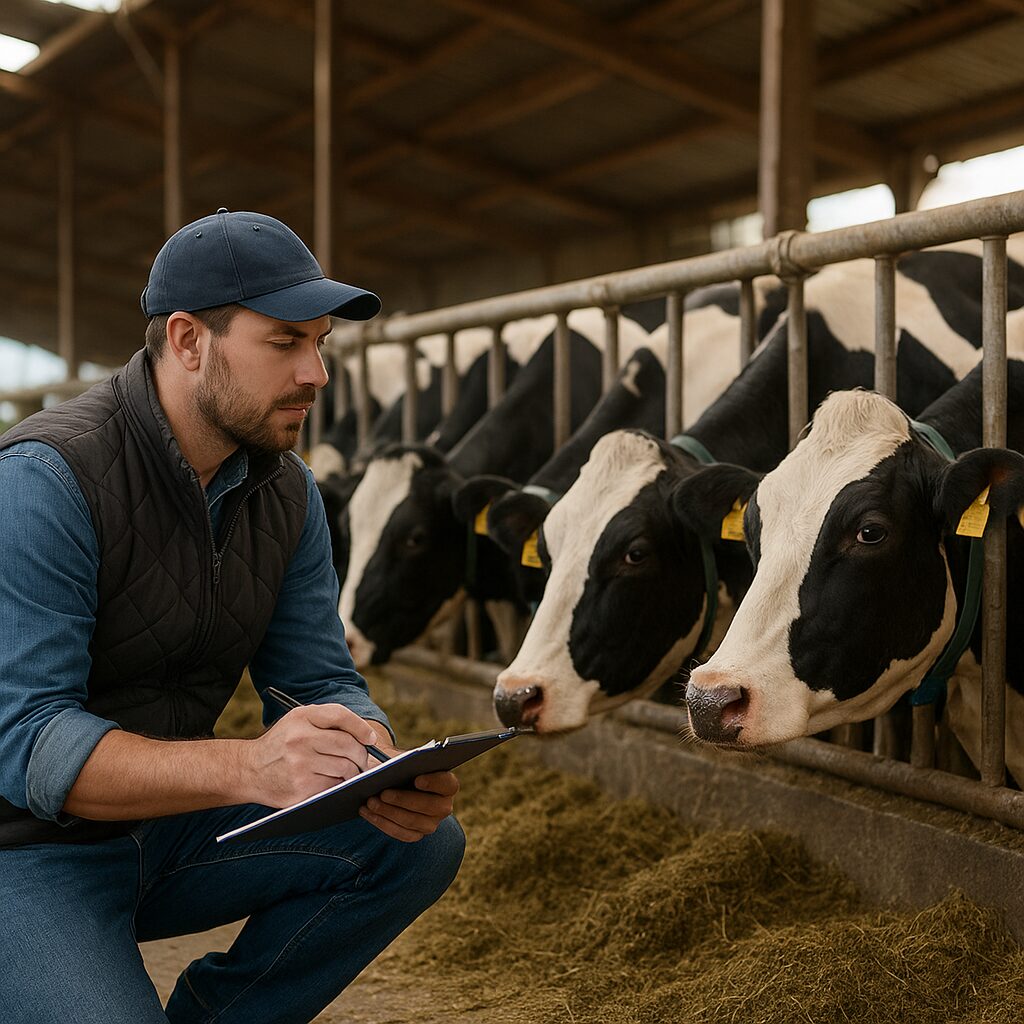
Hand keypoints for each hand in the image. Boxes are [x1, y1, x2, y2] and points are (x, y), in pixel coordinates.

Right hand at [242, 703, 379, 806]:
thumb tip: (366, 736)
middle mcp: (300, 739)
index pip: (340, 716)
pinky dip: (339, 785)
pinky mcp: (300, 788)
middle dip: (362, 755)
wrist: (249, 770)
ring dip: (353, 772)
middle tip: (364, 761)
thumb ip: (328, 721)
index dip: (361, 727)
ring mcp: (300, 765)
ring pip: (345, 768)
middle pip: (348, 745)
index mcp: (301, 717)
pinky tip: (334, 782)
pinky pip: (334, 786)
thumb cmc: (281, 743)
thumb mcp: (298, 721)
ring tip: (350, 772)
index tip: (370, 738)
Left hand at [359, 770, 460, 841]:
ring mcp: (431, 823)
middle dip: (404, 800)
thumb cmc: (402, 767)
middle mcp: (444, 806)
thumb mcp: (404, 760)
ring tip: (370, 802)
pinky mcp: (416, 834)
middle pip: (430, 806)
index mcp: (447, 784)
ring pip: (412, 822)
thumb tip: (389, 766)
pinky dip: (381, 822)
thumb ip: (403, 762)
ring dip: (389, 812)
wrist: (395, 780)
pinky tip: (367, 812)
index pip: (448, 784)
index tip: (417, 779)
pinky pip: (400, 833)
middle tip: (383, 793)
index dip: (434, 782)